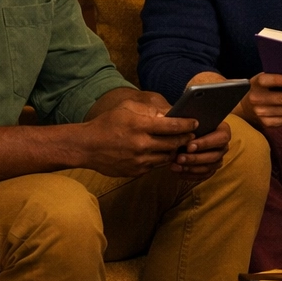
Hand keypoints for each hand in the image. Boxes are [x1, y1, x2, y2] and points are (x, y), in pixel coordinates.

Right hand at [75, 94, 194, 176]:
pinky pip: (155, 166)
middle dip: (185, 139)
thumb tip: (168, 114)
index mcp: (140, 126)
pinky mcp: (136, 172)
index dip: (187, 124)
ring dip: (174, 151)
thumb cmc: (107, 123)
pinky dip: (160, 159)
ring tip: (178, 144)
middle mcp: (141, 145)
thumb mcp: (126, 108)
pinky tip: (161, 153)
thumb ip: (148, 110)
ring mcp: (139, 161)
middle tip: (192, 135)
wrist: (86, 146)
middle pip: (174, 143)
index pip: (173, 126)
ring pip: (166, 157)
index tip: (195, 123)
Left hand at [170, 119, 231, 179]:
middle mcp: (223, 146)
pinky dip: (190, 175)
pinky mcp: (210, 169)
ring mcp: (217, 159)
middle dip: (195, 158)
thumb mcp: (188, 118)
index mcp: (223, 131)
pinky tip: (178, 172)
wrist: (187, 133)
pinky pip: (203, 175)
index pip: (221, 138)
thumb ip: (186, 121)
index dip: (205, 143)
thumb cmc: (189, 123)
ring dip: (191, 168)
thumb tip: (175, 122)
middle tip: (179, 158)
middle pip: (214, 156)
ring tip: (175, 166)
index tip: (189, 146)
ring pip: (208, 167)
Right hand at [242, 72, 281, 127]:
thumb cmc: (264, 89)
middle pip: (281, 99)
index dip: (278, 80)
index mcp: (257, 83)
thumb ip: (278, 76)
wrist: (247, 108)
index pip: (266, 80)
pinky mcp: (268, 124)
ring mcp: (262, 113)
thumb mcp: (265, 80)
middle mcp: (257, 99)